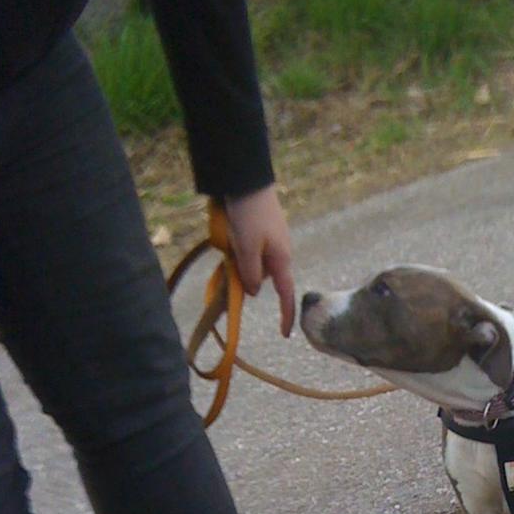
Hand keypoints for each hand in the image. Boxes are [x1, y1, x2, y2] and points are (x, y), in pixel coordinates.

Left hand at [223, 184, 296, 337]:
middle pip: (263, 276)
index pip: (286, 294)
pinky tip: (230, 231)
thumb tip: (253, 292)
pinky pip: (251, 247)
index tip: (284, 334)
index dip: (285, 315)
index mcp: (281, 259)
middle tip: (229, 264)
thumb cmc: (249, 215)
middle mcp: (280, 252)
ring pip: (255, 261)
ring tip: (227, 240)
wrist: (247, 180)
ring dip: (241, 259)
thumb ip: (250, 274)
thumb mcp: (246, 249)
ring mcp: (272, 239)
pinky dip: (240, 247)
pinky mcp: (263, 228)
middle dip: (247, 276)